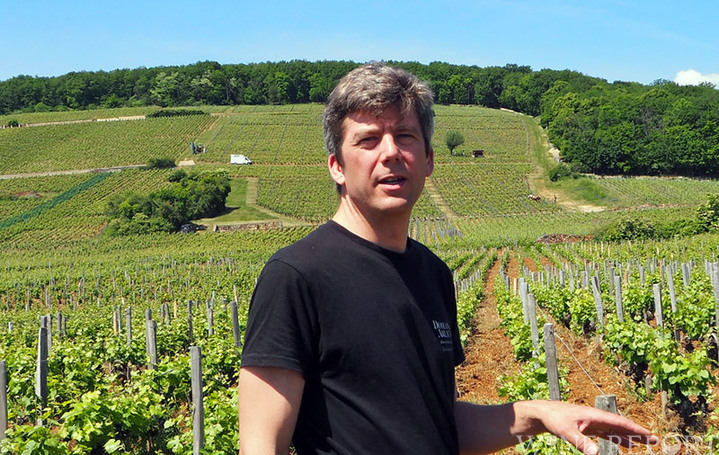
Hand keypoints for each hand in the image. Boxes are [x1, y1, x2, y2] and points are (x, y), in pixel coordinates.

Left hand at [525, 400, 658, 454]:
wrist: (543, 413)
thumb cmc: (554, 419)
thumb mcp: (566, 431)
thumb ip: (580, 442)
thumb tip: (595, 454)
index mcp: (595, 415)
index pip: (619, 422)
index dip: (635, 429)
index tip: (649, 434)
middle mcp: (597, 417)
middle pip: (621, 425)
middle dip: (638, 432)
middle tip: (655, 440)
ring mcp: (594, 422)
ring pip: (616, 429)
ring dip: (630, 436)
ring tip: (645, 444)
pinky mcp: (589, 427)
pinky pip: (608, 433)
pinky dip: (618, 439)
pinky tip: (626, 445)